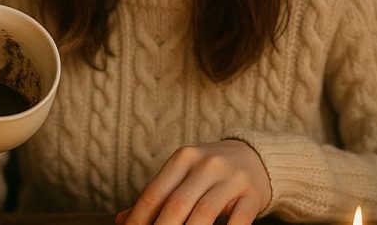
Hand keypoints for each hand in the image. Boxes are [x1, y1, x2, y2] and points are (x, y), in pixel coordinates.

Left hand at [115, 140, 270, 224]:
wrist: (254, 158)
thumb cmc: (208, 173)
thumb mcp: (181, 175)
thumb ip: (155, 197)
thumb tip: (122, 221)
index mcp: (183, 157)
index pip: (154, 192)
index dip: (139, 219)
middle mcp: (206, 163)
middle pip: (177, 203)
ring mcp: (231, 177)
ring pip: (205, 212)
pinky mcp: (252, 194)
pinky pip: (238, 220)